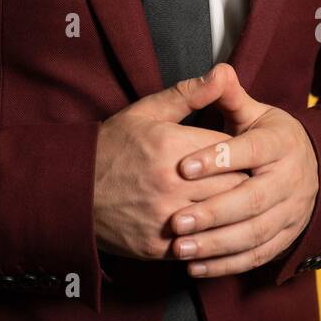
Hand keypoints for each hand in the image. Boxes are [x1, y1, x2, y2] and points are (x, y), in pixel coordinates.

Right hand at [93, 70, 249, 260]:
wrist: (69, 189)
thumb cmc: (111, 146)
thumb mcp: (145, 112)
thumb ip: (188, 94)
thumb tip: (223, 73)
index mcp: (170, 145)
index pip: (230, 149)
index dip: (242, 151)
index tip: (245, 152)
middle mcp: (171, 183)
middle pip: (234, 185)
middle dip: (244, 181)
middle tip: (250, 179)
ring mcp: (165, 218)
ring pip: (222, 218)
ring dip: (231, 212)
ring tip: (238, 205)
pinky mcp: (159, 247)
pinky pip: (201, 246)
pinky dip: (210, 238)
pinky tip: (213, 228)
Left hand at [168, 63, 318, 276]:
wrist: (310, 168)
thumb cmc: (267, 137)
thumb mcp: (254, 112)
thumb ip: (230, 96)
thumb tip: (219, 69)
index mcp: (281, 143)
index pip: (250, 151)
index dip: (218, 159)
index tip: (182, 167)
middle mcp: (291, 179)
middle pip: (253, 200)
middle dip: (212, 212)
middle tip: (175, 221)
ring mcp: (292, 212)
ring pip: (254, 233)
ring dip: (216, 244)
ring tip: (179, 248)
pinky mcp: (287, 237)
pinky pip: (257, 256)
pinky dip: (227, 265)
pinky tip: (195, 267)